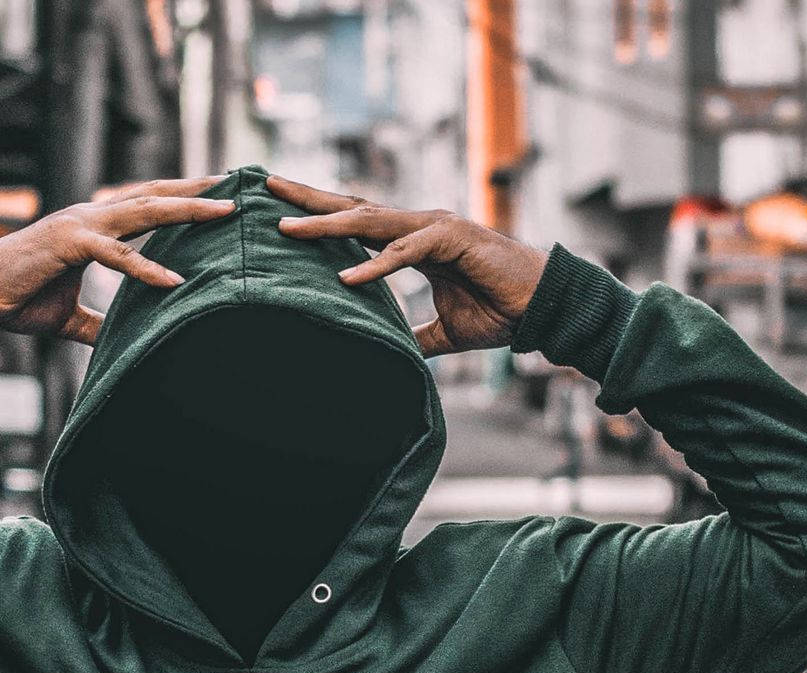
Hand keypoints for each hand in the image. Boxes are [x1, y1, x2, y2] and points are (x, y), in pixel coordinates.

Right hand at [0, 178, 236, 344]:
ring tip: (222, 213)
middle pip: (154, 197)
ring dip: (184, 211)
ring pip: (142, 212)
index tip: (218, 194)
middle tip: (236, 188)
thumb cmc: (19, 299)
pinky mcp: (68, 245)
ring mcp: (80, 226)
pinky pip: (115, 255)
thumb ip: (100, 324)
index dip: (182, 197)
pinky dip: (145, 268)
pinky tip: (174, 281)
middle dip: (196, 192)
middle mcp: (91, 217)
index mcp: (94, 227)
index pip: (147, 204)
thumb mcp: (70, 317)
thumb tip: (124, 340)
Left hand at [268, 175, 546, 356]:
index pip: (355, 221)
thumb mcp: (442, 331)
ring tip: (289, 229)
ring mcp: (435, 228)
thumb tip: (387, 352)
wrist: (541, 309)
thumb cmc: (498, 312)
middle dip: (308, 198)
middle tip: (265, 186)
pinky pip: (406, 253)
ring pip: (371, 223)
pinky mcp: (454, 241)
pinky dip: (375, 266)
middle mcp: (419, 226)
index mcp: (412, 240)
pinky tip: (345, 278)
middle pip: (353, 207)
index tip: (279, 209)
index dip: (318, 214)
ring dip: (328, 225)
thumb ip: (411, 334)